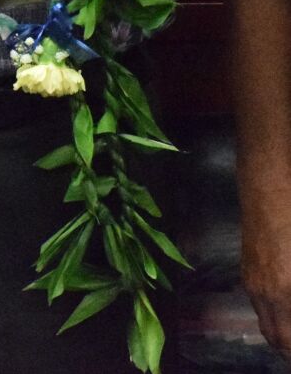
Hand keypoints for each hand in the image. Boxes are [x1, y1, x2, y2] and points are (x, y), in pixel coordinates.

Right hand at [242, 177, 290, 356]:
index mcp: (284, 292)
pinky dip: (275, 316)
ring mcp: (252, 280)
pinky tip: (287, 306)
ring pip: (266, 322)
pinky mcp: (248, 268)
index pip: (289, 339)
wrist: (269, 187)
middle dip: (289, 347)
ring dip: (283, 333)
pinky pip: (260, 304)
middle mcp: (263, 292)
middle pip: (275, 338)